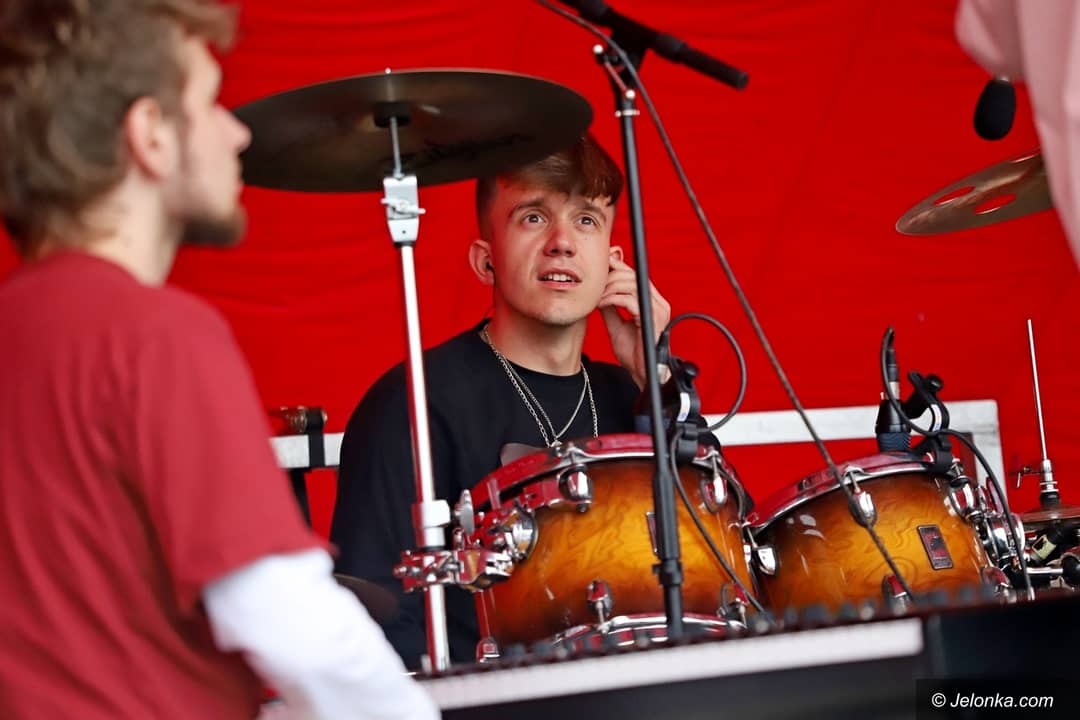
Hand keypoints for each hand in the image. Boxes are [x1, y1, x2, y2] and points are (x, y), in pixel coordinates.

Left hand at [598, 249, 670, 387]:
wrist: (642, 372)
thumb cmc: (634, 353)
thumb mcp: (617, 324)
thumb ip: (611, 307)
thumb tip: (598, 293)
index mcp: (651, 302)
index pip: (634, 274)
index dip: (616, 267)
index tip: (598, 268)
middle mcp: (657, 302)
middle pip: (632, 275)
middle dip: (609, 277)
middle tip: (593, 285)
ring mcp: (657, 309)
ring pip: (631, 284)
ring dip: (609, 288)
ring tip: (596, 297)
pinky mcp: (652, 318)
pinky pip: (629, 300)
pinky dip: (612, 300)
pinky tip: (601, 304)